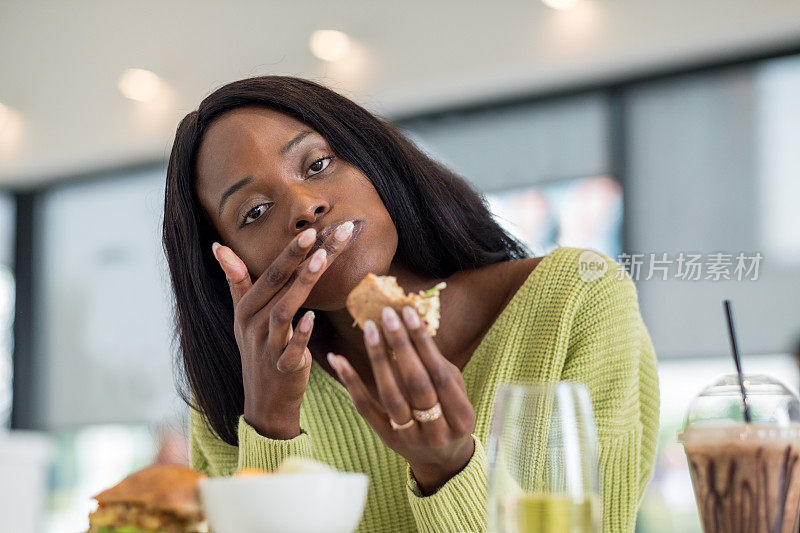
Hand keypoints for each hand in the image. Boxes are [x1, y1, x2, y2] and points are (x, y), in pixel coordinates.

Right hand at [211, 221, 355, 438]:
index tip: (312, 229)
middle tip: (325, 233)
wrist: (265, 401)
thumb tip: (219, 246)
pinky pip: (290, 349)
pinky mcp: (283, 368)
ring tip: (322, 260)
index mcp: (247, 308)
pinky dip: (301, 334)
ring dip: (302, 284)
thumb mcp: (243, 316)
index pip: (270, 273)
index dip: (290, 251)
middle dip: (302, 256)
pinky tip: (314, 319)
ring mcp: (267, 346)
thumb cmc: (259, 350)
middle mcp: (254, 323)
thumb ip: (236, 281)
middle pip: (279, 284)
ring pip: (284, 311)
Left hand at [327, 305, 476, 494]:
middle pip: (416, 385)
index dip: (425, 343)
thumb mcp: (456, 393)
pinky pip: (366, 409)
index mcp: (461, 417)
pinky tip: (339, 359)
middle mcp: (437, 431)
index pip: (440, 375)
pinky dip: (351, 382)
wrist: (443, 461)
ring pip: (391, 396)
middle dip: (401, 346)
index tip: (410, 313)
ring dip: (378, 359)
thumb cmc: (451, 414)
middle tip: (387, 314)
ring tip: (369, 329)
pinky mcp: (387, 440)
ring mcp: (410, 438)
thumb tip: (415, 324)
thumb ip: (439, 364)